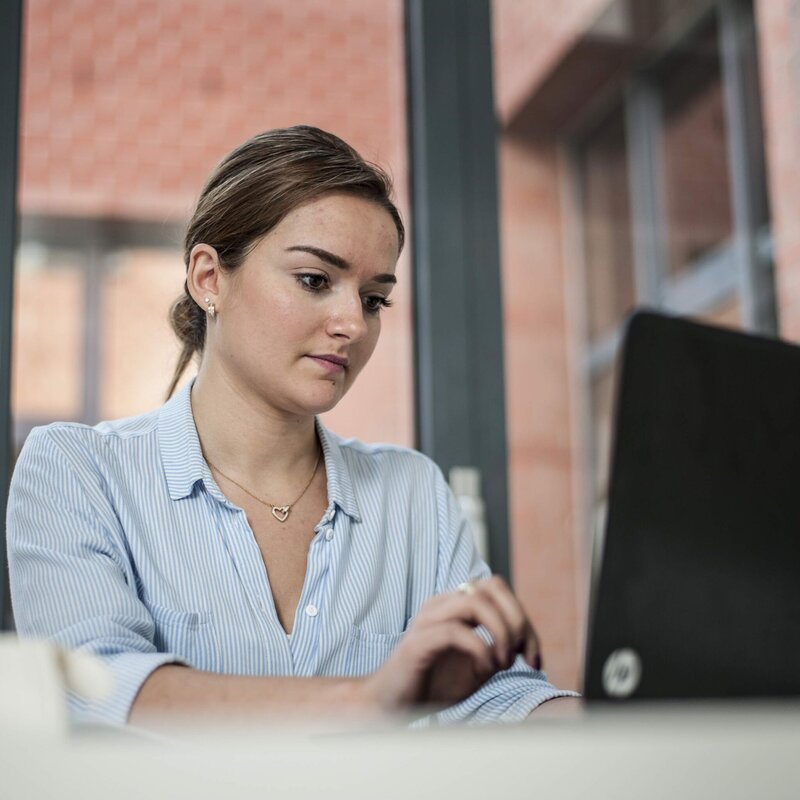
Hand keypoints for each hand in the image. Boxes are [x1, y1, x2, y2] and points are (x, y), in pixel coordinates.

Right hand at [360, 576, 541, 711]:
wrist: (393, 703)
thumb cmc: (434, 683)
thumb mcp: (478, 665)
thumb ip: (499, 649)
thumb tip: (523, 643)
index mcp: (456, 605)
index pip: (498, 590)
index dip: (524, 619)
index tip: (534, 658)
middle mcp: (443, 604)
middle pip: (490, 585)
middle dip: (517, 619)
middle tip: (523, 655)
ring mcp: (429, 619)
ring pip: (474, 601)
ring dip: (500, 631)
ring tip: (503, 662)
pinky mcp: (419, 641)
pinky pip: (456, 631)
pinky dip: (479, 649)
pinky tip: (483, 669)